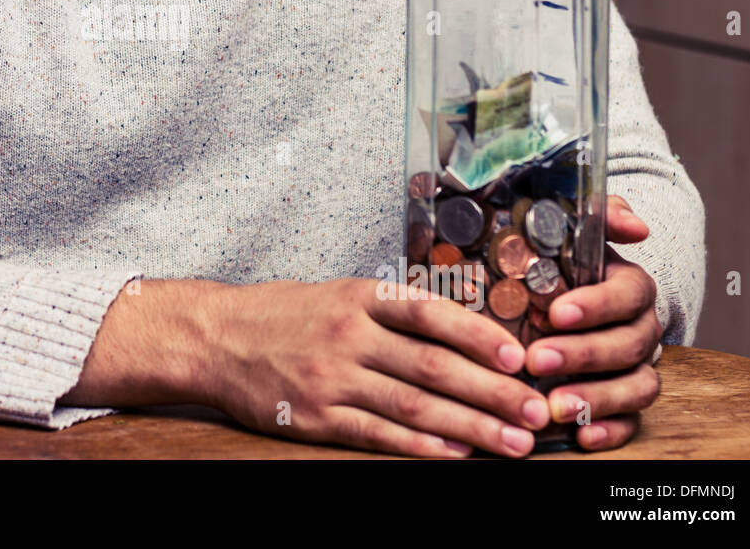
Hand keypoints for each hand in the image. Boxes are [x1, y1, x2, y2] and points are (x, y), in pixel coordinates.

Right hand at [201, 276, 552, 457]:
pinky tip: (454, 456)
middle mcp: (347, 334)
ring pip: (413, 404)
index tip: (520, 357)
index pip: (430, 312)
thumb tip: (462, 327)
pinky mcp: (314, 416)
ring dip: (469, 427)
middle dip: (492, 391)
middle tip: (536, 411)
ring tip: (512, 443)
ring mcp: (330, 378)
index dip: (479, 335)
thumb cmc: (280, 313)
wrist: (214, 338)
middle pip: (432, 365)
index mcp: (358, 297)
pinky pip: (376, 434)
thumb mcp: (336, 293)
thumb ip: (392, 309)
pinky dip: (419, 447)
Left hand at [523, 195, 662, 450]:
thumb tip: (634, 225)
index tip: (556, 312)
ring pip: (637, 387)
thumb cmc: (556, 263)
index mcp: (629, 286)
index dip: (596, 304)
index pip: (628, 293)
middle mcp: (640, 328)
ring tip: (554, 405)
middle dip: (585, 354)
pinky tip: (581, 436)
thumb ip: (597, 218)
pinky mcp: (625, 402)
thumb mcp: (566, 231)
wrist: (553, 293)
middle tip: (538, 359)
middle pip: (630, 344)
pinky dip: (610, 431)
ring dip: (598, 398)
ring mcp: (636, 367)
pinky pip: (631, 422)